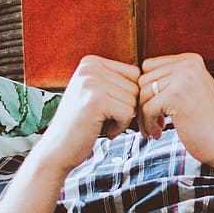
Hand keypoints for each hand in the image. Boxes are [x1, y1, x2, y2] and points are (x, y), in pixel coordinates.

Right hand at [40, 55, 139, 173]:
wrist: (58, 150)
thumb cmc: (84, 125)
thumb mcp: (99, 95)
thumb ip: (119, 83)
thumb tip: (155, 82)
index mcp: (91, 62)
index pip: (134, 74)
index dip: (130, 97)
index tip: (113, 111)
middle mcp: (89, 67)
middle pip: (135, 86)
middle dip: (128, 108)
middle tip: (107, 121)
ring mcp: (91, 82)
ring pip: (133, 100)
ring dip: (123, 119)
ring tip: (103, 125)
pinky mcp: (95, 100)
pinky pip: (128, 112)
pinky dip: (121, 127)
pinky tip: (105, 131)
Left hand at [138, 53, 213, 165]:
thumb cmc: (205, 121)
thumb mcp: (193, 89)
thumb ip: (172, 77)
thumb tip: (141, 73)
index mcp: (191, 60)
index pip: (149, 66)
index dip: (147, 89)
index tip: (155, 108)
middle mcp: (188, 65)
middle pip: (143, 79)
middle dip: (143, 103)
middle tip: (154, 121)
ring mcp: (182, 79)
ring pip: (143, 94)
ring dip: (144, 116)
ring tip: (156, 128)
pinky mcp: (175, 96)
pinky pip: (147, 109)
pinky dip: (149, 125)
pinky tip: (158, 134)